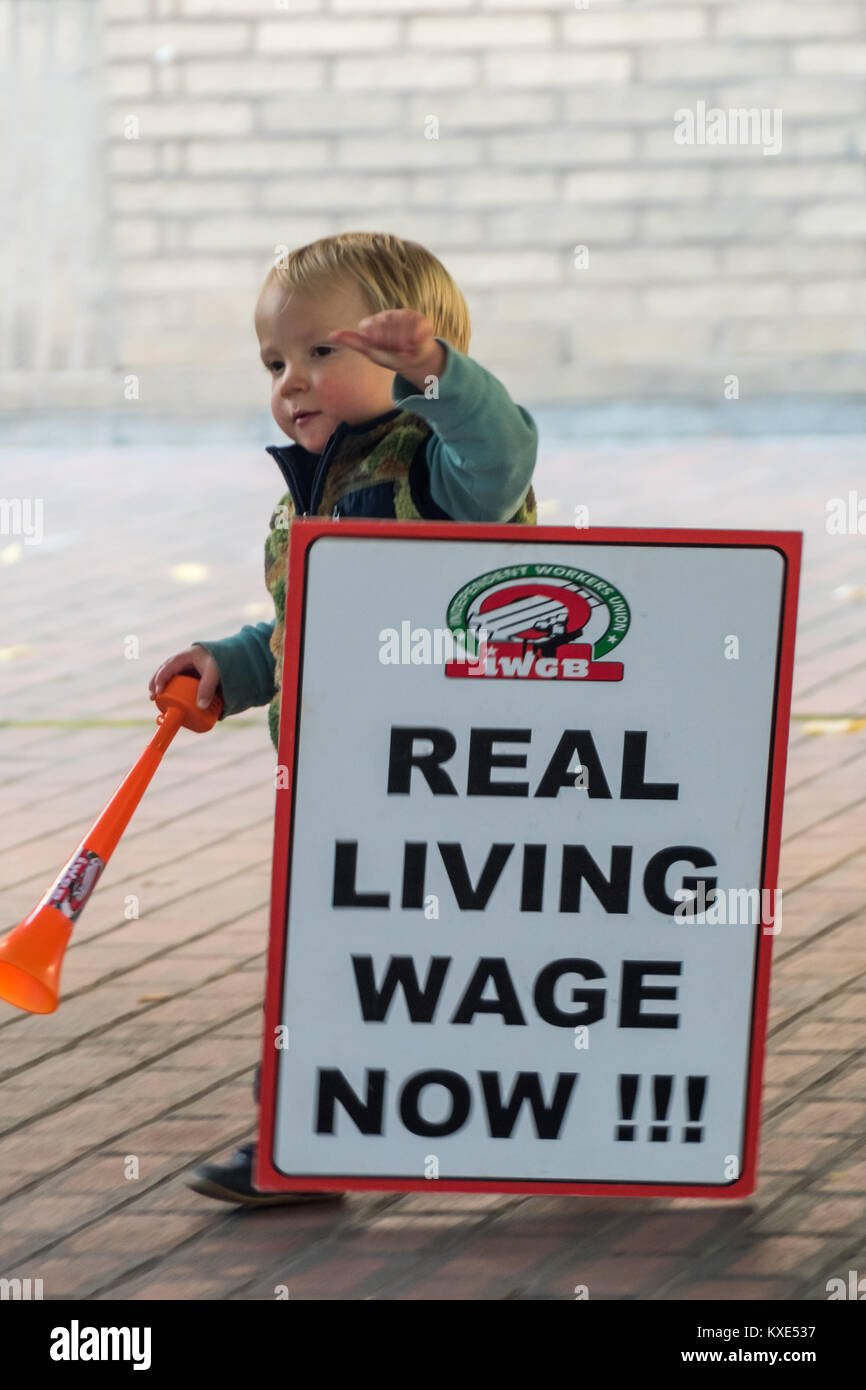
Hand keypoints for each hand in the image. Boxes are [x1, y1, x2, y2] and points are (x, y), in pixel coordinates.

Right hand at [149, 645, 220, 709]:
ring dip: (162, 685)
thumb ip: (208, 688)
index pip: (168, 667)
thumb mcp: (215, 673)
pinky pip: (179, 680)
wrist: (235, 656)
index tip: (158, 693)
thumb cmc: (223, 661)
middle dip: (156, 683)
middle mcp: (184, 661)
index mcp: (186, 656)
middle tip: (152, 697)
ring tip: (157, 698)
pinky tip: (172, 697)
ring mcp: (187, 667)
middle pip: (165, 670)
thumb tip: (201, 707)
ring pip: (170, 675)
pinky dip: (173, 688)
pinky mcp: (192, 674)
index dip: (160, 679)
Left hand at [327, 309, 444, 381]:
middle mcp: (386, 315)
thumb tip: (331, 334)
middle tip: (396, 351)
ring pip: (402, 329)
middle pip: (387, 330)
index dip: (379, 342)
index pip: (371, 329)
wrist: (413, 361)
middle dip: (393, 346)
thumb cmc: (389, 357)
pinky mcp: (417, 317)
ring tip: (405, 349)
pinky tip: (414, 344)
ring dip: (404, 345)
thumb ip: (353, 341)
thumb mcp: (370, 352)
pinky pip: (415, 328)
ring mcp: (402, 314)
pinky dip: (415, 341)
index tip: (382, 348)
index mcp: (372, 323)